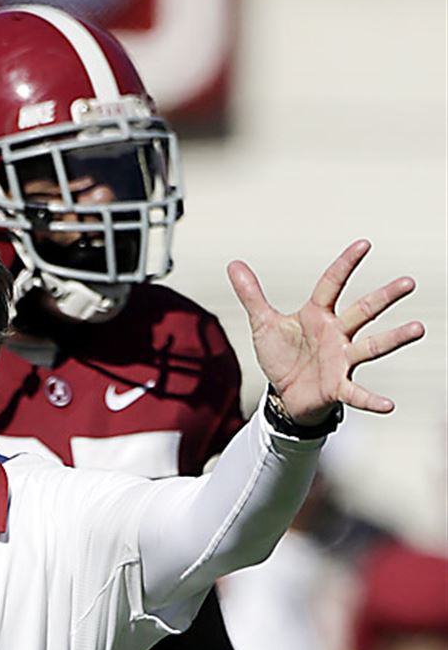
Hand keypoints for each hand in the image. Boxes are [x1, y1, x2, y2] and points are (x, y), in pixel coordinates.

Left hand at [228, 239, 424, 424]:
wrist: (284, 394)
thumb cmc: (281, 356)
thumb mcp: (263, 324)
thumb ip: (251, 295)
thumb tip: (234, 264)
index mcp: (317, 315)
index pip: (332, 284)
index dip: (346, 265)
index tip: (364, 244)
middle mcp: (336, 334)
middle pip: (363, 311)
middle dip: (384, 297)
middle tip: (408, 282)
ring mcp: (341, 360)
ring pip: (371, 346)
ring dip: (394, 338)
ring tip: (417, 328)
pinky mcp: (338, 386)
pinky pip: (357, 393)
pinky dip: (371, 400)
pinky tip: (389, 405)